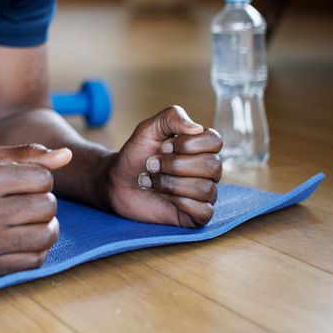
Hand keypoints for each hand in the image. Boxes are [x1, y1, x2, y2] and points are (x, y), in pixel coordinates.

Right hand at [0, 144, 70, 275]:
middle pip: (48, 206)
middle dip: (44, 203)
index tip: (26, 184)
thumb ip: (29, 154)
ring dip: (47, 227)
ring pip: (46, 235)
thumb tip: (67, 155)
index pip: (44, 178)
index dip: (41, 179)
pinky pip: (35, 260)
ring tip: (33, 222)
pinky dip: (38, 249)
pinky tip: (25, 238)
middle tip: (28, 204)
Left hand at [103, 106, 223, 227]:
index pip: (215, 141)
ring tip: (151, 181)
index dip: (188, 144)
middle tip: (151, 164)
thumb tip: (196, 128)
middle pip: (213, 166)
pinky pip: (204, 212)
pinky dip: (180, 202)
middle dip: (175, 165)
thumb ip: (171, 117)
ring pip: (206, 189)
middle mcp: (207, 171)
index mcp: (201, 148)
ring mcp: (203, 194)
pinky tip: (164, 198)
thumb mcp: (148, 129)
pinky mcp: (196, 215)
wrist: (117, 181)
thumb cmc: (136, 155)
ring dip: (172, 184)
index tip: (163, 146)